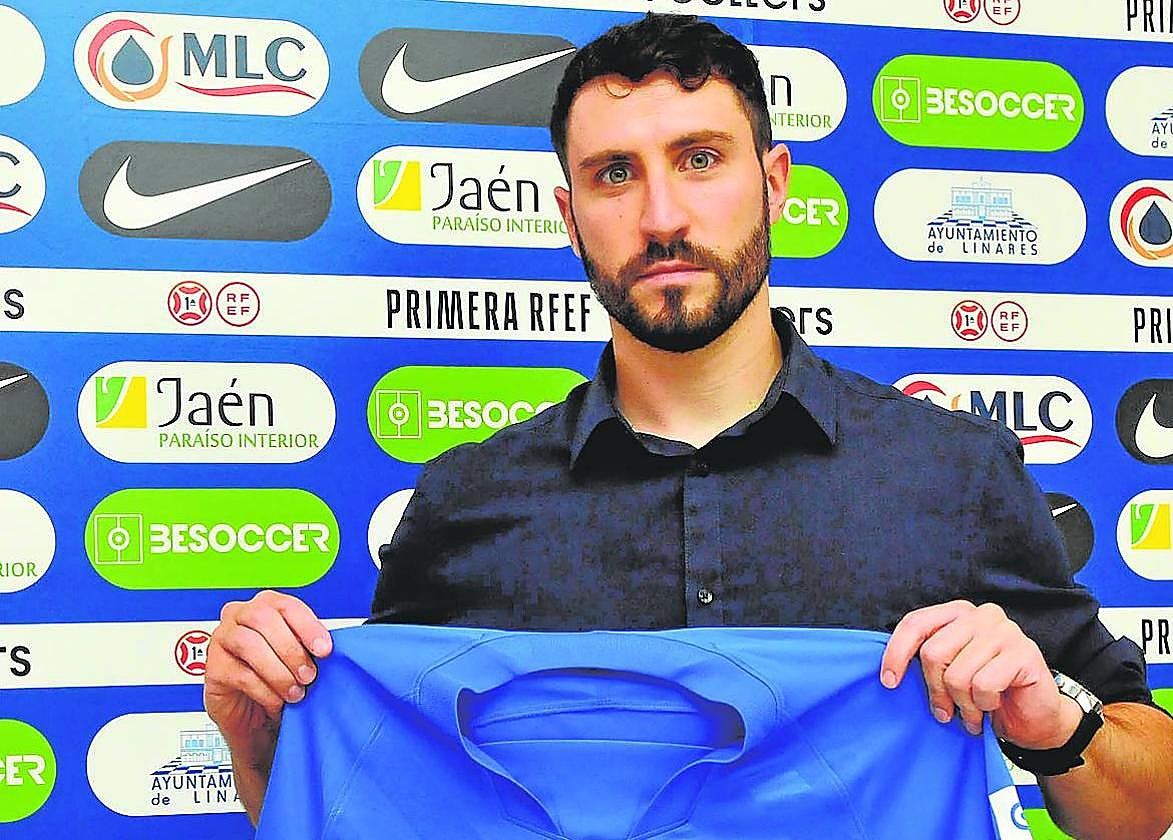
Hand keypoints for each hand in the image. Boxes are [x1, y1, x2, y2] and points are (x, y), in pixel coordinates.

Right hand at [203, 590, 331, 755]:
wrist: (256, 716)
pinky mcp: (213, 668)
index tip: (324, 649)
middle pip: (263, 618)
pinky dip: (265, 691)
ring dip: (278, 671)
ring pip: (249, 644)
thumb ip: (308, 644)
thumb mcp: (299, 657)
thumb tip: (326, 646)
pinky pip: (240, 675)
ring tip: (294, 692)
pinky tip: (276, 701)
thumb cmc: (279, 679)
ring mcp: (221, 639)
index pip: (286, 605)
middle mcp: (239, 616)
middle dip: (291, 650)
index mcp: (265, 605)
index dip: (308, 626)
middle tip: (308, 675)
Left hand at [880, 600, 1081, 749]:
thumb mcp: (949, 673)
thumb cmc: (987, 694)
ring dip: (963, 704)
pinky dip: (984, 704)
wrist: (1034, 719)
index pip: (915, 623)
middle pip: (933, 653)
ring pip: (958, 674)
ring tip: (972, 713)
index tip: (889, 682)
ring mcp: (1005, 632)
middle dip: (936, 690)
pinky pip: (983, 685)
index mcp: (958, 613)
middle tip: (945, 711)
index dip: (896, 653)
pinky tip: (994, 705)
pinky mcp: (1024, 654)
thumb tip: (890, 672)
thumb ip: (927, 662)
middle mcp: (981, 615)